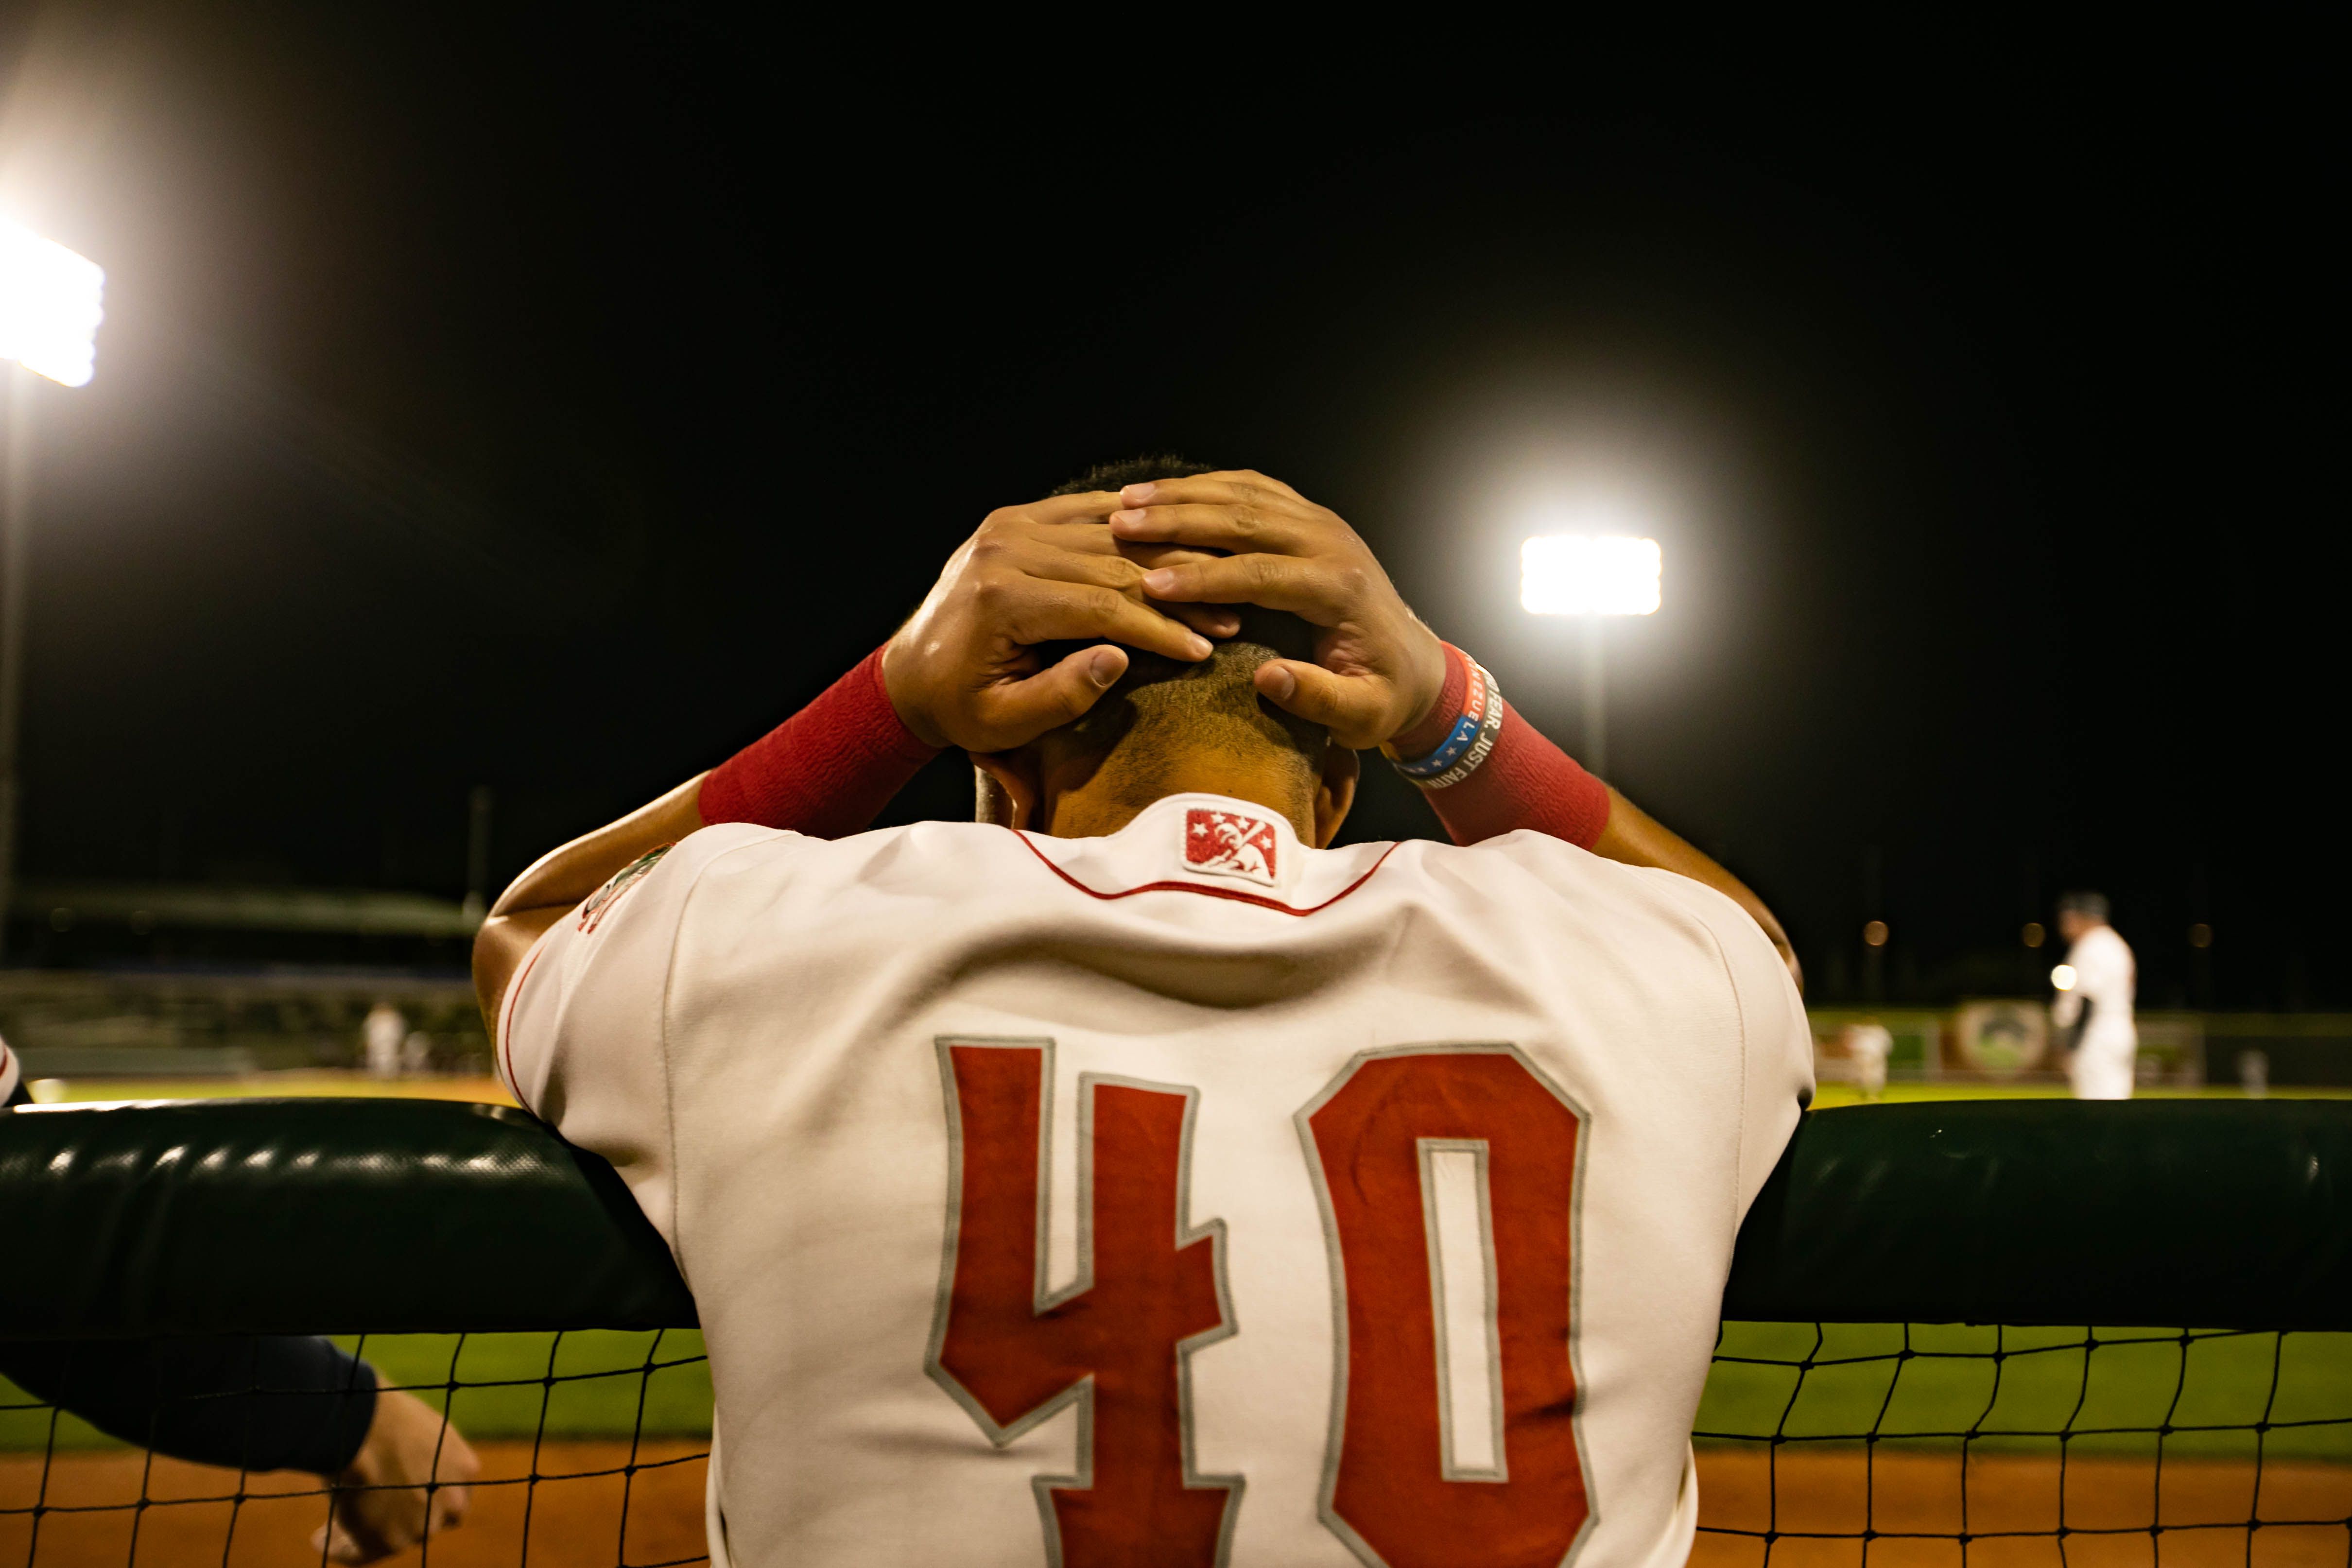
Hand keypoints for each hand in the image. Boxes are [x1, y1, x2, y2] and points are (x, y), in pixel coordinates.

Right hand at [313, 1382, 478, 1563]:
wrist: (365, 1426)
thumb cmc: (383, 1414)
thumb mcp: (420, 1429)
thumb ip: (423, 1457)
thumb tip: (404, 1469)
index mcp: (464, 1468)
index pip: (451, 1497)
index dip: (424, 1501)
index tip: (399, 1501)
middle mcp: (451, 1502)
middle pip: (425, 1522)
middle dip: (398, 1521)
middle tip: (369, 1518)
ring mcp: (422, 1525)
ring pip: (392, 1540)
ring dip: (365, 1534)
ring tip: (334, 1528)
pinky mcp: (389, 1542)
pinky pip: (362, 1554)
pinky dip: (341, 1549)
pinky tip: (321, 1541)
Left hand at [883, 492, 1233, 752]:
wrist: (910, 676)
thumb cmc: (960, 707)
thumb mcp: (1004, 722)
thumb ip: (1062, 695)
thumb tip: (1120, 658)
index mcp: (1002, 598)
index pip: (1101, 606)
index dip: (1159, 629)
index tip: (1205, 650)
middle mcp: (1004, 549)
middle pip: (1111, 563)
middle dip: (1175, 594)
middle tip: (1228, 618)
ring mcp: (1007, 526)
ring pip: (1106, 533)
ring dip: (1163, 558)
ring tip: (1214, 583)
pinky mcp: (1013, 519)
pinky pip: (1084, 510)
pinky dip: (1131, 525)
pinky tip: (1174, 538)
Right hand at [1108, 471, 1448, 749]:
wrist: (1418, 668)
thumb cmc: (1384, 698)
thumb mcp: (1362, 716)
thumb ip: (1318, 699)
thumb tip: (1267, 678)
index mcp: (1340, 589)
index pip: (1261, 574)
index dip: (1202, 579)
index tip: (1149, 584)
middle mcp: (1332, 543)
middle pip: (1246, 520)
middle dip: (1178, 521)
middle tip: (1121, 524)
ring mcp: (1323, 524)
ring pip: (1246, 494)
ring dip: (1184, 495)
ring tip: (1126, 501)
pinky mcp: (1312, 519)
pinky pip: (1255, 490)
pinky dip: (1208, 486)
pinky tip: (1165, 493)